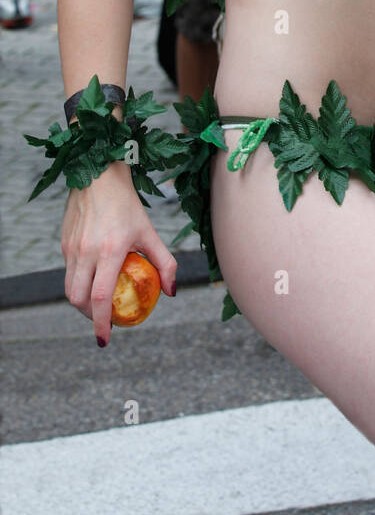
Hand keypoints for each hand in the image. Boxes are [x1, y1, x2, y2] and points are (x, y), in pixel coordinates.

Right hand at [61, 162, 176, 346]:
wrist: (99, 176)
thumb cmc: (128, 206)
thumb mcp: (150, 233)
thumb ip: (164, 262)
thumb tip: (170, 293)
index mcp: (109, 250)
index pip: (100, 298)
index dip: (101, 323)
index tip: (105, 339)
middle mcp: (86, 252)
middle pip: (78, 299)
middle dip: (89, 317)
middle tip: (103, 321)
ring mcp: (72, 248)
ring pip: (69, 288)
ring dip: (81, 303)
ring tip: (97, 304)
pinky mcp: (64, 244)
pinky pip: (68, 272)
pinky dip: (78, 284)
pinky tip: (93, 279)